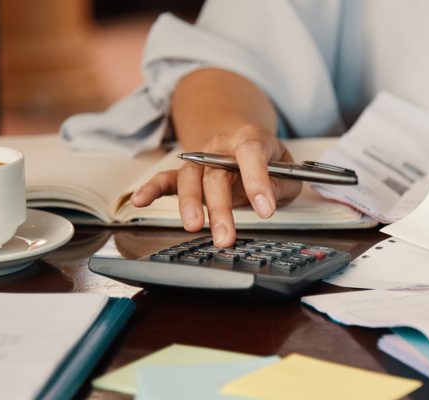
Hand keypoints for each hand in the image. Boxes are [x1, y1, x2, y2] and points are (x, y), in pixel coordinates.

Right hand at [130, 124, 302, 246]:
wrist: (246, 142)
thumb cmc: (270, 160)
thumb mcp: (288, 171)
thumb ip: (281, 184)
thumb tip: (267, 199)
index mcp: (251, 139)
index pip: (252, 154)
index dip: (258, 181)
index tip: (265, 210)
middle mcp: (221, 147)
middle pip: (216, 174)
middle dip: (221, 207)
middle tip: (226, 236)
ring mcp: (201, 159)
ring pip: (191, 179)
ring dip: (191, 204)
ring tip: (194, 227)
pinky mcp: (187, 173)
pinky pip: (166, 179)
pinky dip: (151, 189)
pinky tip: (140, 200)